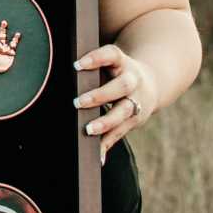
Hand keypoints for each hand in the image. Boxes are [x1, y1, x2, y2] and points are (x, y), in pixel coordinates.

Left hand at [73, 43, 156, 164]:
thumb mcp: (109, 64)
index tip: (76, 65)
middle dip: (100, 95)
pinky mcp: (134, 120)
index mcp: (123, 63)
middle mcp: (132, 81)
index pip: (111, 55)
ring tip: (88, 130)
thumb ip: (90, 67)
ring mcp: (136, 101)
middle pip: (122, 86)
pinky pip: (120, 133)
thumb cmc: (116, 72)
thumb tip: (62, 69)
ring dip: (105, 123)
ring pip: (123, 112)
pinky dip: (108, 145)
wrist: (151, 84)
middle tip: (77, 102)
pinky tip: (98, 157)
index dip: (96, 59)